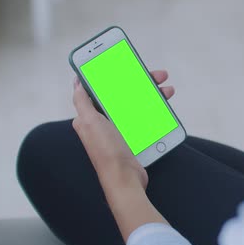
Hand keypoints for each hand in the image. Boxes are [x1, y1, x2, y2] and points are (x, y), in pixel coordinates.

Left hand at [72, 70, 175, 190]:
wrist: (125, 179)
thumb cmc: (106, 152)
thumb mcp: (89, 122)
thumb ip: (81, 101)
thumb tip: (77, 82)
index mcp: (91, 115)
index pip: (104, 87)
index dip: (117, 75)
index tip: (130, 65)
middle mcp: (104, 121)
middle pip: (124, 93)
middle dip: (141, 82)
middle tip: (158, 76)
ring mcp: (120, 129)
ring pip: (137, 103)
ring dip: (152, 94)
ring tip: (167, 90)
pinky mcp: (133, 137)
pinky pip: (145, 117)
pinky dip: (155, 109)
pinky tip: (164, 105)